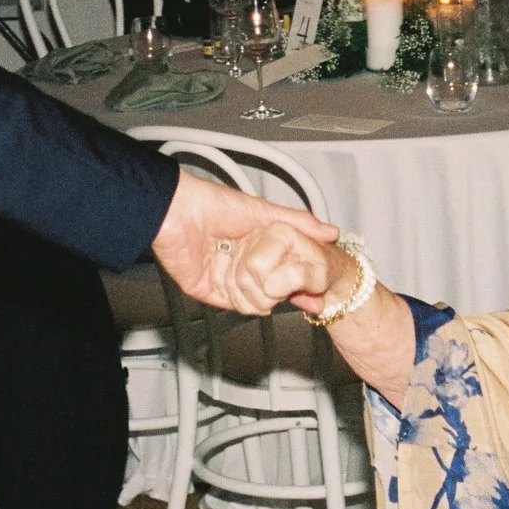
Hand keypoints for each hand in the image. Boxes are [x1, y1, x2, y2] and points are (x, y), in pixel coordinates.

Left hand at [151, 168, 337, 313]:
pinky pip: (231, 304)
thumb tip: (330, 232)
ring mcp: (222, 275)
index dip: (298, 277)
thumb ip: (299, 222)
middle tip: (302, 293)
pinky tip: (253, 294)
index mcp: (252, 242)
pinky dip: (243, 302)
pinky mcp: (206, 289)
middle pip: (268, 286)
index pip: (281, 267)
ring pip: (252, 298)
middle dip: (284, 291)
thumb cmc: (215, 205)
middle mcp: (237, 259)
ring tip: (272, 286)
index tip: (318, 287)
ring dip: (263, 295)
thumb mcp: (266, 212)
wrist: (178, 213)